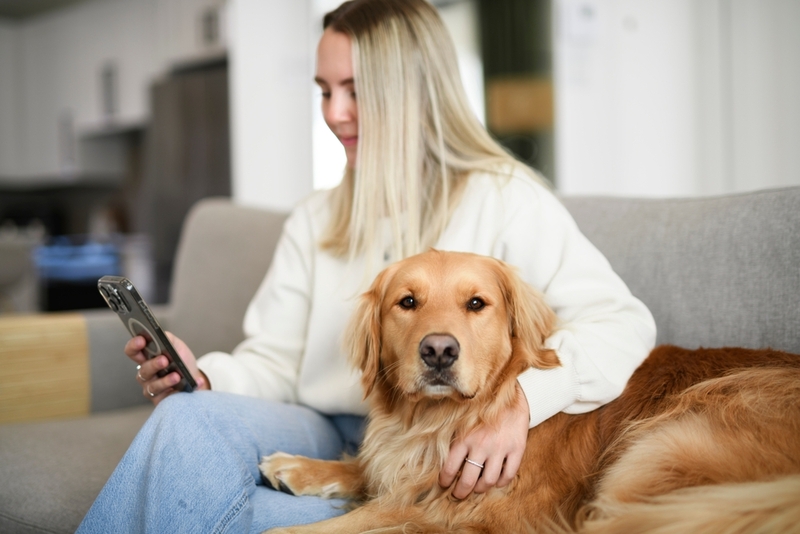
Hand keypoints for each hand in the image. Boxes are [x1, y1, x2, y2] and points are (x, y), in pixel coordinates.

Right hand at [126, 332, 208, 405]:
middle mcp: (146, 374)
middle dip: (153, 364)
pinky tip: (188, 384)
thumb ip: (167, 339)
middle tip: (165, 360)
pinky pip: (166, 397)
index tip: (142, 340)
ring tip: (177, 376)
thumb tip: (161, 335)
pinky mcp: (160, 400)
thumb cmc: (181, 361)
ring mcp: (151, 388)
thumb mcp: (176, 346)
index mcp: (147, 358)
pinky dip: (178, 391)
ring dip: (165, 381)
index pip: (133, 352)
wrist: (194, 378)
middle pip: (143, 370)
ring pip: (152, 386)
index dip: (134, 346)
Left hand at [439, 382, 529, 499]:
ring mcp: (500, 448)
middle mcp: (481, 445)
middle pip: (468, 479)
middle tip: (458, 494)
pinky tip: (497, 481)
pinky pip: (508, 474)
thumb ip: (455, 436)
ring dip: (481, 488)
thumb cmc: (483, 407)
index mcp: (465, 437)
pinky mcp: (516, 449)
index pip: (450, 467)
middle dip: (461, 491)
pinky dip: (501, 482)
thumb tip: (441, 456)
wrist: (512, 394)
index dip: (446, 480)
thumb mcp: (464, 418)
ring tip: (477, 488)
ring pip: (488, 481)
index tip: (444, 484)